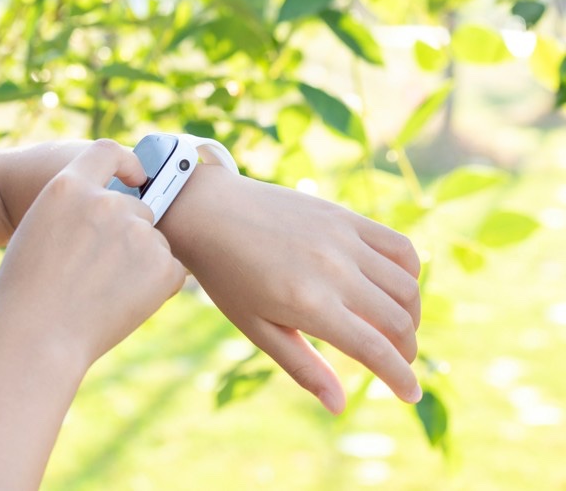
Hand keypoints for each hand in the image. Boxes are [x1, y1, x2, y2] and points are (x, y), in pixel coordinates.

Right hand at [0, 140, 187, 373]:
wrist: (38, 336)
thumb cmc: (27, 288)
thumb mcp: (38, 228)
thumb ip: (74, 208)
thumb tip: (111, 206)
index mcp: (69, 185)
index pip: (109, 152)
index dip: (129, 164)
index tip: (138, 178)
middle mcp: (106, 201)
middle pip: (138, 206)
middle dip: (130, 232)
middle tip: (104, 269)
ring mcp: (136, 232)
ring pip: (154, 239)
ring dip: (142, 259)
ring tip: (107, 291)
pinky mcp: (161, 264)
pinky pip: (171, 268)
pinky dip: (157, 285)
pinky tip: (124, 302)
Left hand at [162, 166, 422, 413]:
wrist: (207, 211)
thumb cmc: (226, 276)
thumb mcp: (256, 328)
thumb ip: (302, 367)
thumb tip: (339, 407)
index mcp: (310, 304)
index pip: (376, 350)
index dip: (401, 378)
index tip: (410, 395)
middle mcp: (334, 271)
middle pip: (398, 321)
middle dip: (406, 351)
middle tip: (397, 361)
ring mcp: (343, 239)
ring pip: (406, 286)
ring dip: (411, 315)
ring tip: (395, 329)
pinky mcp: (344, 215)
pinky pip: (399, 247)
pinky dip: (411, 272)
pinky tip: (396, 287)